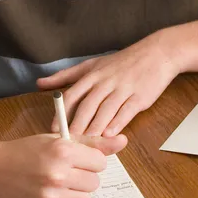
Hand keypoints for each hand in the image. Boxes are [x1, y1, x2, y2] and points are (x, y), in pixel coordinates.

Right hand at [0, 132, 126, 197]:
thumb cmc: (24, 151)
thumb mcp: (56, 139)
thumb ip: (91, 143)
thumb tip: (124, 141)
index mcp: (62, 150)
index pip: (100, 162)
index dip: (89, 160)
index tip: (76, 159)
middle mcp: (58, 174)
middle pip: (94, 182)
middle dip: (83, 177)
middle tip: (64, 171)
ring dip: (74, 193)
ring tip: (55, 184)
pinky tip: (44, 195)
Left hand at [36, 33, 178, 136]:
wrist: (156, 54)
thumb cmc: (122, 62)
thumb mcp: (92, 64)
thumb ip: (66, 76)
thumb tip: (40, 84)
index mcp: (93, 74)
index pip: (73, 95)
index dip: (62, 113)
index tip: (54, 130)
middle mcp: (106, 81)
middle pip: (88, 105)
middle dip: (77, 125)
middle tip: (68, 143)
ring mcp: (123, 88)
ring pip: (106, 110)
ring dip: (95, 128)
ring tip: (86, 144)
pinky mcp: (139, 96)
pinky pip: (126, 111)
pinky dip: (118, 123)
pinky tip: (110, 135)